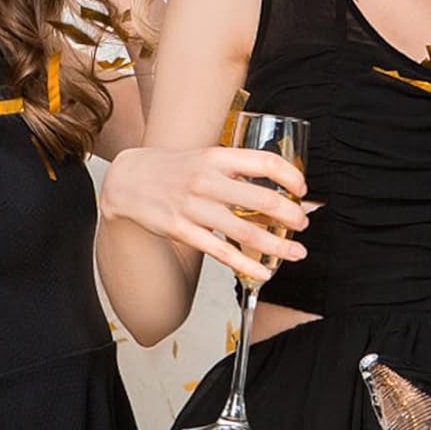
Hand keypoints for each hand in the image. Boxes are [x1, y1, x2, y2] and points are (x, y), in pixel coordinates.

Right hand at [100, 144, 309, 285]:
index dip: (291, 176)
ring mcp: (193, 207)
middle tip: (302, 223)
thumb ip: (234, 169)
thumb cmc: (173, 169)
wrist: (127, 181)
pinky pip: (221, 252)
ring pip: (245, 232)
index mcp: (216, 157)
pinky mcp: (181, 230)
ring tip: (296, 252)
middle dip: (291, 215)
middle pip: (263, 199)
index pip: (265, 162)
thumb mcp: (204, 157)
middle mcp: (206, 180)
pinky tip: (264, 272)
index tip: (302, 189)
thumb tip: (275, 184)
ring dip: (277, 245)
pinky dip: (246, 264)